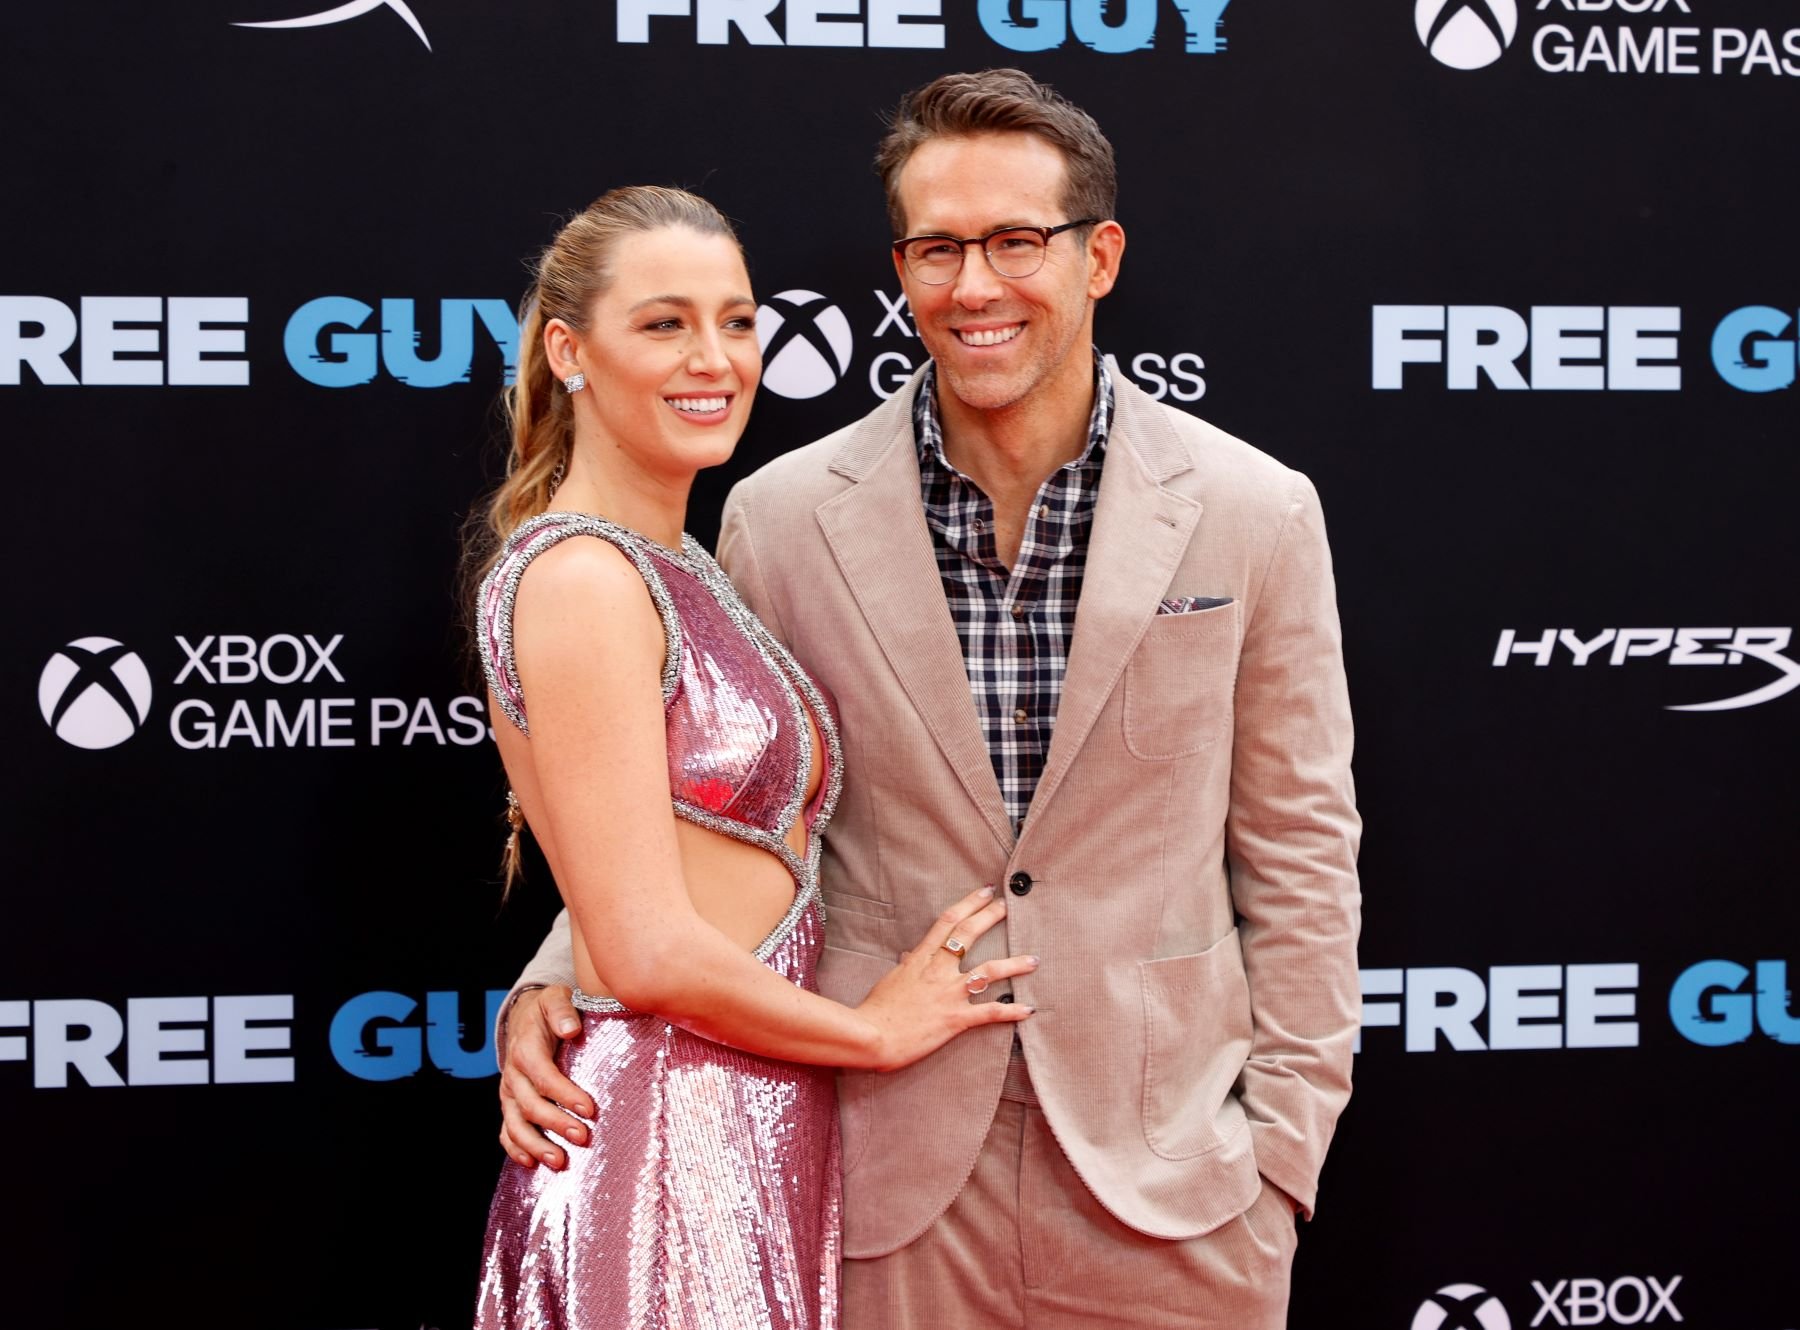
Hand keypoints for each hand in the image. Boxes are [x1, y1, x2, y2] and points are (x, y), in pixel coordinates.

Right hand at [497, 985, 594, 1169]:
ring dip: (536, 1145)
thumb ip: (562, 1010)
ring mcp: (509, 1093)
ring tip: (559, 1162)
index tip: (590, 1109)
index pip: (544, 1076)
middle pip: (531, 1105)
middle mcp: (513, 1075)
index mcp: (526, 1049)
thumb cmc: (547, 1011)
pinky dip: (516, 1149)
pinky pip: (507, 1131)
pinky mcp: (510, 1105)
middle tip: (583, 1137)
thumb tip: (570, 1029)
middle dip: (556, 1124)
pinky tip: (532, 1164)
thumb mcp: (555, 998)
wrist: (524, 1018)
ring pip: (516, 1124)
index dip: (565, 1095)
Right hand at [855, 886, 1036, 1072]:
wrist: (871, 1036)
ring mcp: (948, 993)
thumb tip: (908, 956)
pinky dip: (1011, 1011)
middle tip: (1008, 906)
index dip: (969, 903)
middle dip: (991, 917)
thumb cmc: (876, 1010)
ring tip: (1033, 960)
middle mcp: (938, 971)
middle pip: (969, 934)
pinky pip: (990, 1012)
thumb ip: (906, 966)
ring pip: (989, 972)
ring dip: (1014, 964)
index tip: (985, 891)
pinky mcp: (955, 1019)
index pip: (947, 922)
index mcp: (920, 958)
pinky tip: (1028, 1009)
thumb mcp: (891, 980)